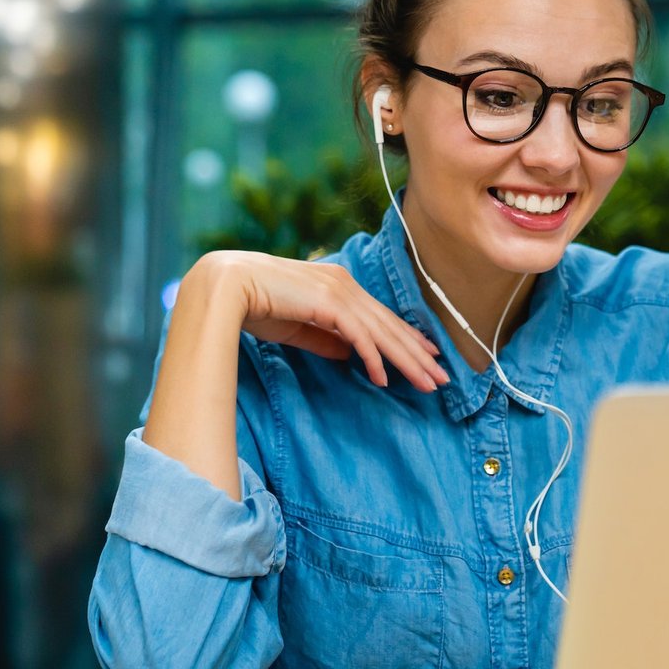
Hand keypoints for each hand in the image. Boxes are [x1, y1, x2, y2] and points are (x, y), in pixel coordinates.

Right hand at [190, 251, 449, 390]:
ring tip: (428, 382)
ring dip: (407, 360)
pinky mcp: (328, 304)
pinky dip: (374, 358)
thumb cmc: (256, 304)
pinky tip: (385, 379)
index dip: (407, 338)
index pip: (381, 316)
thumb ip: (326, 339)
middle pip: (390, 325)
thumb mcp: (299, 326)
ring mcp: (338, 292)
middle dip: (418, 353)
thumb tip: (351, 357)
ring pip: (383, 332)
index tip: (428, 356)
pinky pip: (359, 337)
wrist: (226, 287)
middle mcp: (345, 285)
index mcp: (339, 286)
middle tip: (442, 377)